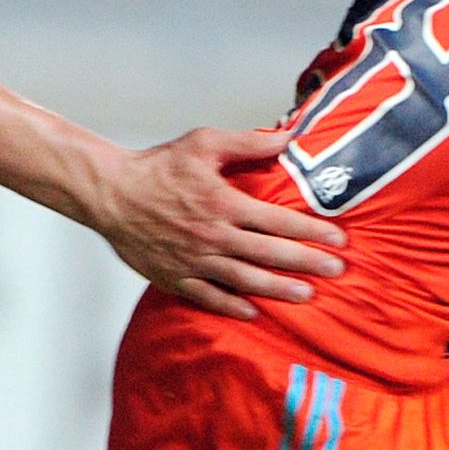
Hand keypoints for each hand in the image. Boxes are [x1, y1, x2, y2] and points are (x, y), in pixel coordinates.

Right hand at [85, 126, 344, 317]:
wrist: (110, 193)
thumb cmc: (158, 166)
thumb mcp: (203, 143)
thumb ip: (248, 143)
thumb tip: (288, 137)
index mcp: (223, 202)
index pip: (278, 221)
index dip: (312, 231)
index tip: (338, 239)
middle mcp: (213, 235)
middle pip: (269, 254)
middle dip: (307, 263)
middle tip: (337, 271)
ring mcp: (194, 260)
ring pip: (245, 280)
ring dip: (279, 290)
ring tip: (306, 296)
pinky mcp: (174, 277)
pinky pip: (208, 297)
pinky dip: (232, 306)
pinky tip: (254, 312)